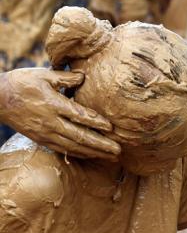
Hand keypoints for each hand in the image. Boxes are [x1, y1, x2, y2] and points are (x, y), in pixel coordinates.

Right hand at [0, 68, 120, 159]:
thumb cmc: (21, 83)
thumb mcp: (42, 75)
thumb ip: (65, 77)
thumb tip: (84, 76)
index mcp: (52, 104)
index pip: (79, 115)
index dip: (96, 122)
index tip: (111, 128)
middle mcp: (50, 122)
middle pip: (80, 136)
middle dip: (101, 145)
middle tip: (118, 150)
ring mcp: (45, 133)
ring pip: (73, 146)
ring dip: (94, 153)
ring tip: (111, 157)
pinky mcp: (41, 139)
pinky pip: (64, 149)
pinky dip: (80, 154)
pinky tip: (92, 156)